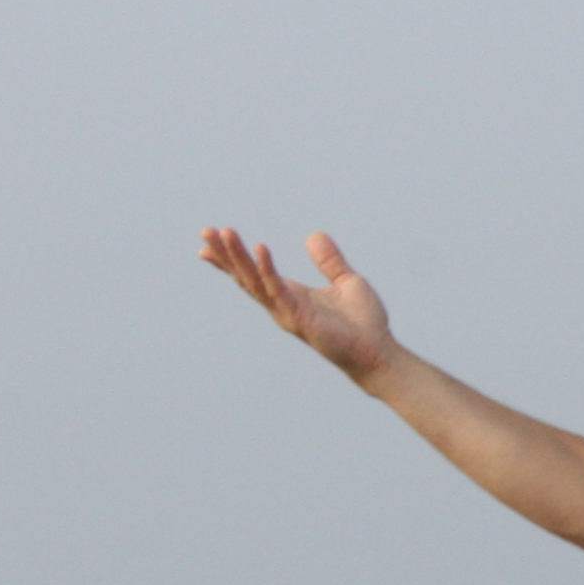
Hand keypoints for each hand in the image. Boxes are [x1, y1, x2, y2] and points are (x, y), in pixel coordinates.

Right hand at [199, 227, 396, 379]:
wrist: (378, 352)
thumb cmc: (363, 323)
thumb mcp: (347, 281)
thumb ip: (329, 260)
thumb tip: (314, 236)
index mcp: (291, 295)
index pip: (254, 274)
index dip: (231, 258)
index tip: (209, 241)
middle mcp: (283, 304)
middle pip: (245, 277)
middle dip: (225, 255)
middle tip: (205, 232)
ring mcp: (288, 312)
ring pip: (255, 281)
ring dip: (238, 257)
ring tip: (224, 233)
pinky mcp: (300, 317)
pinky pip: (279, 289)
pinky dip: (268, 269)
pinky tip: (260, 248)